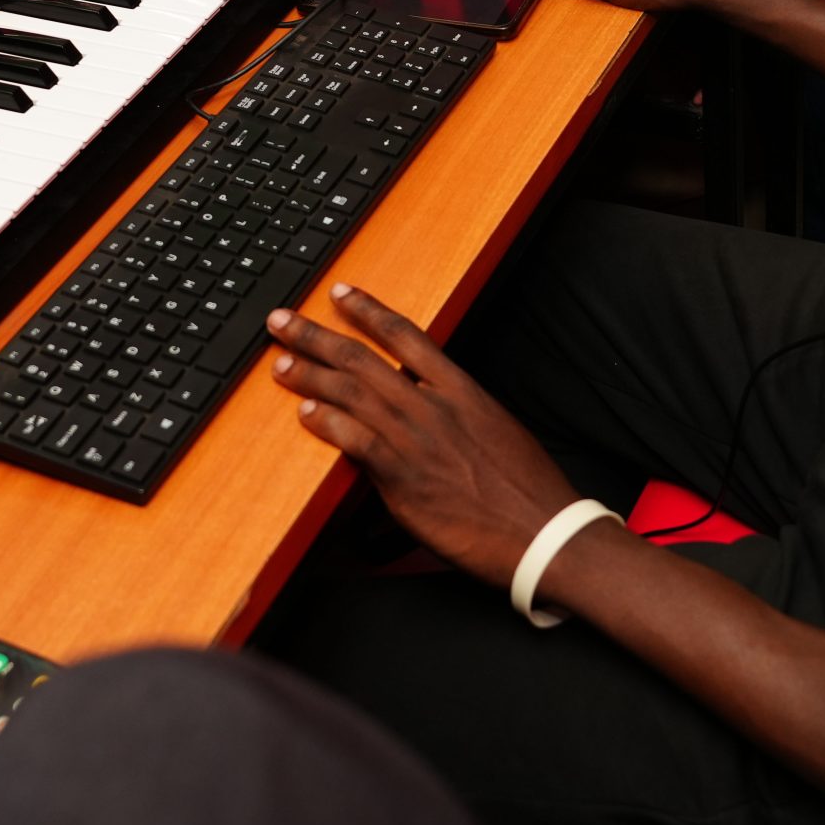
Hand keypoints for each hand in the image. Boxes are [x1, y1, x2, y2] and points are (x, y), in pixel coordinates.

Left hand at [267, 285, 580, 588]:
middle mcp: (435, 406)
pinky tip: (305, 414)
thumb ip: (457, 415)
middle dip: (317, 336)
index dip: (368, 310)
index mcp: (461, 390)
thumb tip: (429, 412)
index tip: (339, 293)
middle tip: (282, 321)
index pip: (406, 336)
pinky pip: (358, 441)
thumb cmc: (526, 491)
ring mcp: (419, 440)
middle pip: (364, 359)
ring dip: (310, 375)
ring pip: (353, 394)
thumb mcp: (497, 432)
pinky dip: (329, 424)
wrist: (545, 532)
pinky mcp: (406, 478)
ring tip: (280, 362)